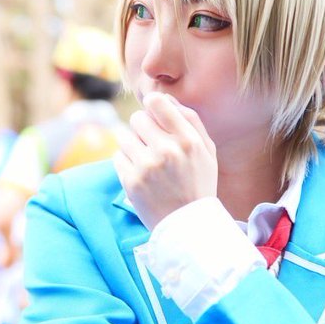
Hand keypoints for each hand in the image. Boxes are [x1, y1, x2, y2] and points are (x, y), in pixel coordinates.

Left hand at [113, 92, 217, 229]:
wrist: (187, 225)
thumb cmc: (198, 183)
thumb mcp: (206, 151)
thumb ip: (190, 120)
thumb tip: (165, 98)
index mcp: (188, 140)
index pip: (157, 102)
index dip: (152, 105)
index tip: (153, 113)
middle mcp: (167, 151)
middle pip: (137, 118)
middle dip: (142, 129)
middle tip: (151, 144)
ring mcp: (147, 167)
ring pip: (124, 136)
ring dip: (132, 145)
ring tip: (146, 160)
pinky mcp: (130, 181)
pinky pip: (117, 156)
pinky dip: (126, 163)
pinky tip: (140, 174)